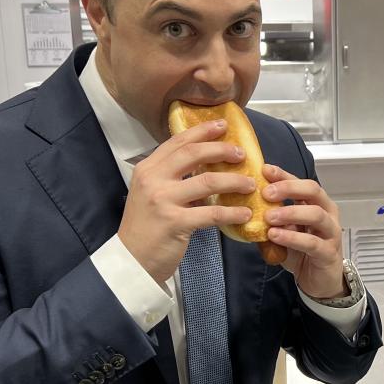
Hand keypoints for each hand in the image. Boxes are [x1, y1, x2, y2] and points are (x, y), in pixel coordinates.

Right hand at [118, 119, 256, 283]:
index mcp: (148, 169)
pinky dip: (232, 213)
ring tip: (251, 184)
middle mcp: (153, 180)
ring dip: (234, 181)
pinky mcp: (175, 222)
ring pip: (208, 181)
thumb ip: (172, 176)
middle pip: (194, 154)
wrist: (132, 259)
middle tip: (242, 154)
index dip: (202, 131)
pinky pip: (212, 213)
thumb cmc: (146, 226)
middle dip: (222, 150)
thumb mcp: (152, 193)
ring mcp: (163, 200)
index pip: (178, 141)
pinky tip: (245, 214)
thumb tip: (205, 163)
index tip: (222, 125)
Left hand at [260, 164, 347, 299]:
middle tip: (266, 193)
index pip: (301, 182)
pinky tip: (275, 236)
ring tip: (268, 217)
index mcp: (317, 204)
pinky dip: (292, 238)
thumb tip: (246, 205)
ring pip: (316, 214)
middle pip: (313, 191)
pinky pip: (311, 242)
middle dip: (289, 188)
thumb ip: (273, 218)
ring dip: (290, 212)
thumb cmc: (303, 252)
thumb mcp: (285, 230)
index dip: (284, 175)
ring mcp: (331, 233)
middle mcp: (327, 214)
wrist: (319, 281)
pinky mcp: (328, 253)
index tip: (264, 171)